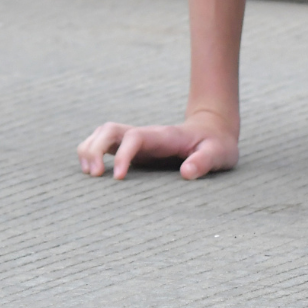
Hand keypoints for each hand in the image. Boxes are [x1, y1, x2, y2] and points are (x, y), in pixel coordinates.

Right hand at [76, 110, 238, 180]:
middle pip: (110, 130)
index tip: (119, 177)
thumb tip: (186, 173)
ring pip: (103, 134)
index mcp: (164, 136)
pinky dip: (91, 154)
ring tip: (89, 175)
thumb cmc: (216, 145)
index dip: (122, 154)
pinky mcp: (132, 149)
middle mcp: (146, 135)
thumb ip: (205, 161)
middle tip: (93, 176)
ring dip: (89, 150)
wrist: (213, 131)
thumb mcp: (219, 153)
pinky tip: (92, 173)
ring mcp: (137, 140)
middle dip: (95, 149)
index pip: (135, 137)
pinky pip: (105, 145)